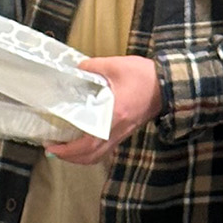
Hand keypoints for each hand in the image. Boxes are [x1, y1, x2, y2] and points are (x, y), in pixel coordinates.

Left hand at [44, 56, 161, 164]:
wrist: (169, 84)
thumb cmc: (144, 75)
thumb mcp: (116, 65)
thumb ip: (92, 66)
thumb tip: (75, 68)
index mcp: (114, 115)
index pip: (89, 142)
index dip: (69, 149)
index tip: (52, 145)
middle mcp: (118, 129)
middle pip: (92, 155)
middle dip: (70, 157)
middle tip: (53, 150)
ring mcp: (123, 133)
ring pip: (99, 156)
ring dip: (80, 157)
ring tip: (65, 150)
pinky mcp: (126, 132)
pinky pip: (106, 149)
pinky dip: (91, 152)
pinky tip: (82, 143)